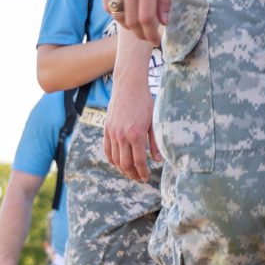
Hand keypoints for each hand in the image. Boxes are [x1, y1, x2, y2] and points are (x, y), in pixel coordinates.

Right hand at [101, 0, 171, 45]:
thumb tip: (164, 22)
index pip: (147, 19)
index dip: (151, 34)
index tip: (156, 41)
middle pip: (132, 22)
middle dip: (141, 34)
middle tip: (148, 37)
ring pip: (118, 17)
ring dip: (129, 26)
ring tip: (138, 26)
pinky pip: (108, 7)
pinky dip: (117, 14)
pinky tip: (126, 12)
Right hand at [105, 64, 160, 181]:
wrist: (129, 85)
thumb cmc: (145, 102)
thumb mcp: (153, 122)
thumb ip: (155, 143)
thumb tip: (157, 160)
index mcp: (136, 135)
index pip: (139, 162)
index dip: (143, 173)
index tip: (146, 178)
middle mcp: (122, 136)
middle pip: (125, 164)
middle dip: (133, 174)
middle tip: (139, 178)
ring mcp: (112, 133)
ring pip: (115, 159)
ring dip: (122, 169)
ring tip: (130, 173)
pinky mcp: (107, 129)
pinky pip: (107, 150)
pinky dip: (112, 160)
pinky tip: (119, 163)